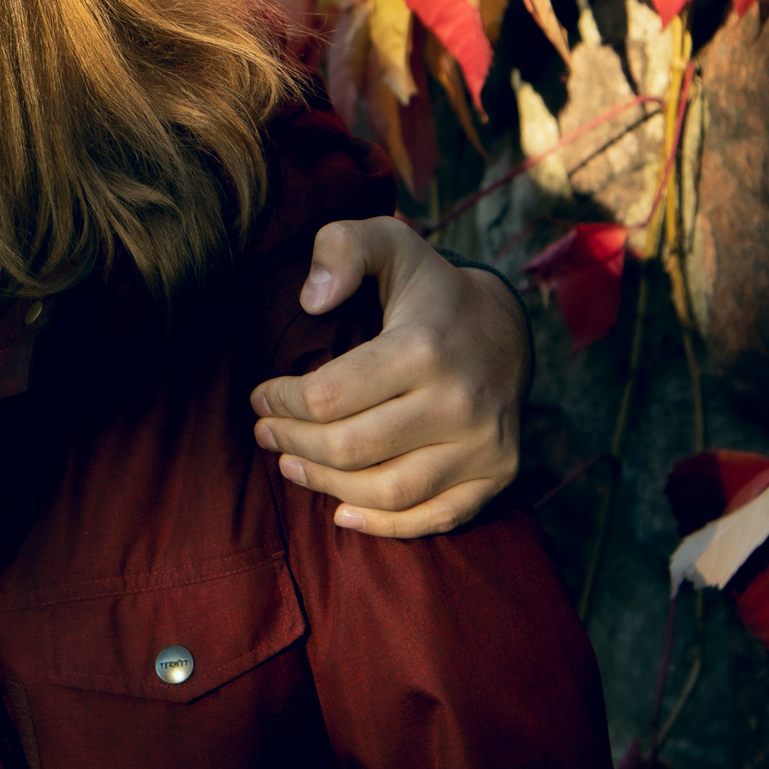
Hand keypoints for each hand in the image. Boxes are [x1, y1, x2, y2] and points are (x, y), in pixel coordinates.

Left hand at [250, 216, 532, 537]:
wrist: (506, 329)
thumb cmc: (429, 289)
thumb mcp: (389, 243)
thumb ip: (342, 247)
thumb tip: (310, 301)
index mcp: (424, 347)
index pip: (329, 396)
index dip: (282, 401)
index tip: (261, 395)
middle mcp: (460, 402)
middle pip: (350, 448)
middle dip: (293, 442)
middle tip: (266, 432)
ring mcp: (483, 445)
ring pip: (386, 491)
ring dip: (325, 484)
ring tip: (291, 464)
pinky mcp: (497, 475)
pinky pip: (433, 518)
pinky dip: (383, 525)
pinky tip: (342, 511)